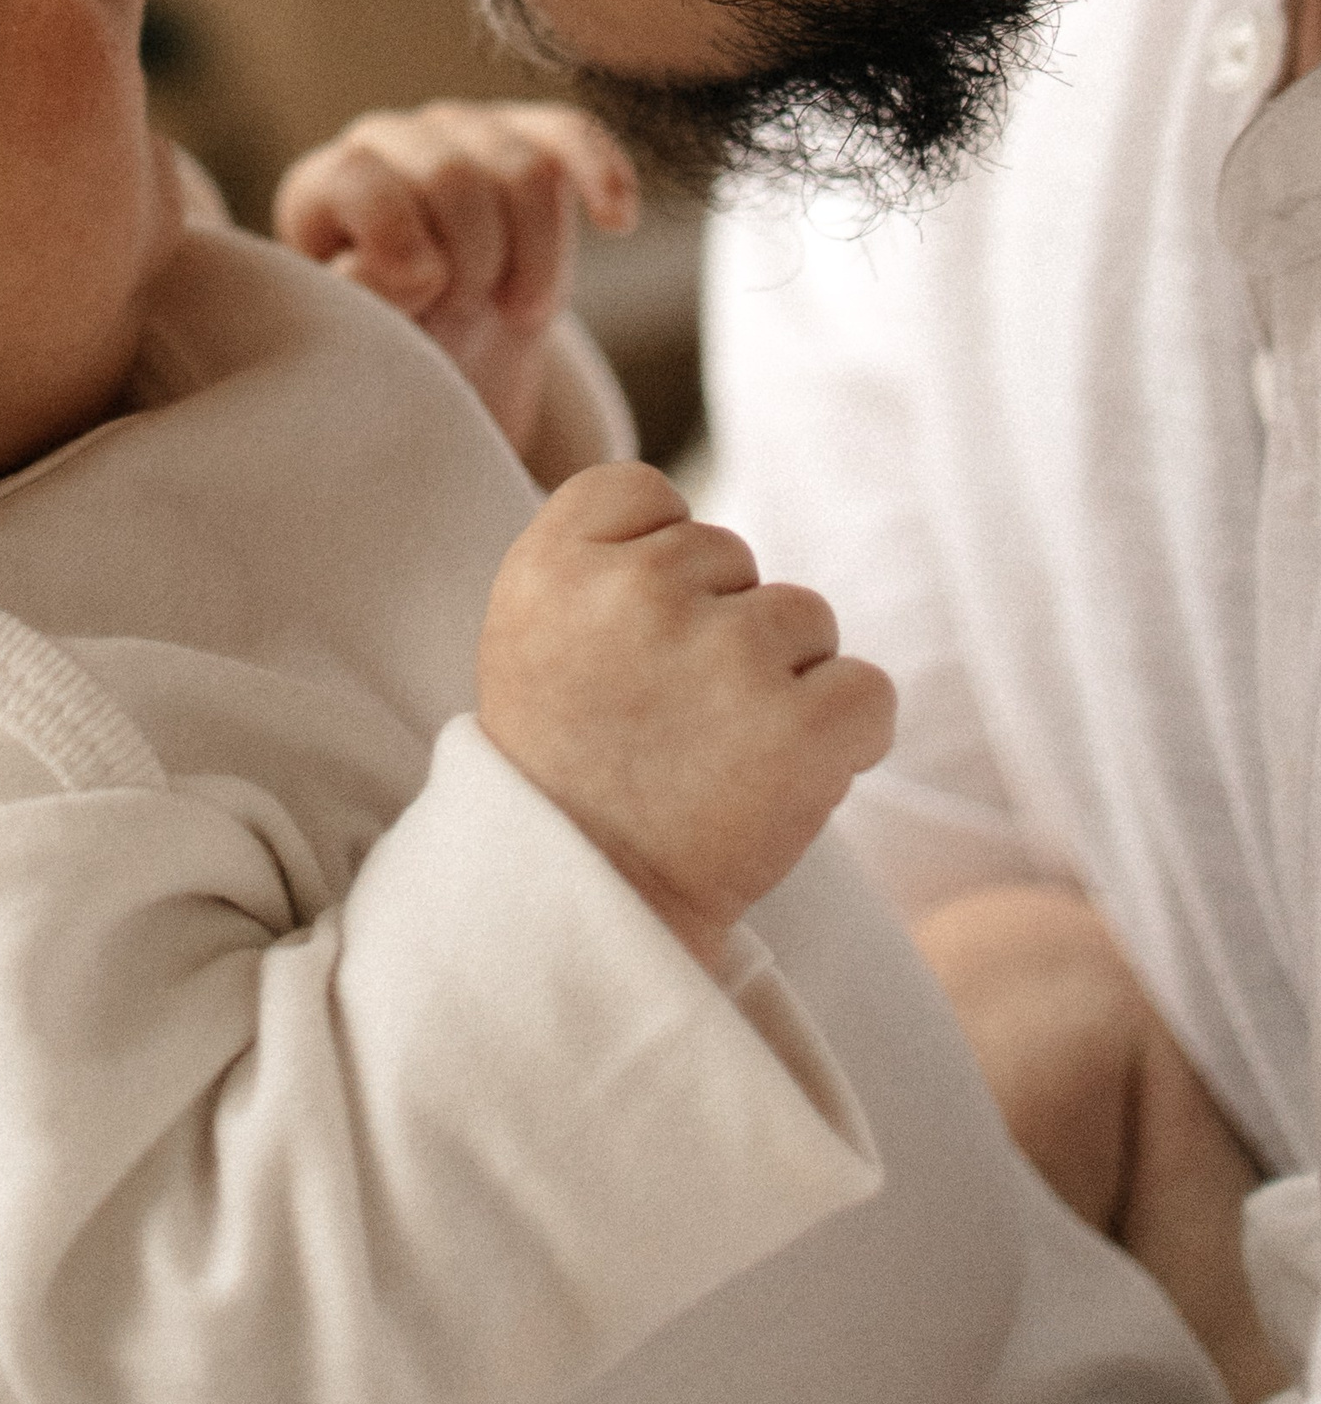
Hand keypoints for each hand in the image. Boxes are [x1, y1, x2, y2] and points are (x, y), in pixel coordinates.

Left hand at [272, 99, 636, 457]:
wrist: (451, 353)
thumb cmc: (397, 349)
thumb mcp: (364, 341)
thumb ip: (363, 304)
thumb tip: (395, 268)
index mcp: (323, 186)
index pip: (358, 177)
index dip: (399, 243)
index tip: (424, 299)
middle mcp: (385, 140)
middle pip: (454, 177)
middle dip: (474, 265)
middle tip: (468, 314)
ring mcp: (459, 129)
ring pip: (525, 169)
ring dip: (535, 259)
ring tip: (513, 309)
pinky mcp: (527, 133)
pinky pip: (574, 135)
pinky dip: (602, 178)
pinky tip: (617, 222)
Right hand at [475, 463, 895, 969]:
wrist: (594, 909)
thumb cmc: (572, 766)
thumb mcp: (535, 634)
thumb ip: (600, 561)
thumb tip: (700, 529)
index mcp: (553, 563)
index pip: (645, 494)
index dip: (650, 562)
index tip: (624, 642)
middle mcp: (635, 592)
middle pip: (730, 555)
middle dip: (719, 626)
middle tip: (668, 720)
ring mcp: (724, 655)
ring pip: (805, 616)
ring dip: (784, 681)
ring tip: (717, 755)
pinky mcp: (803, 727)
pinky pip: (868, 690)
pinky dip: (846, 737)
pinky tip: (781, 779)